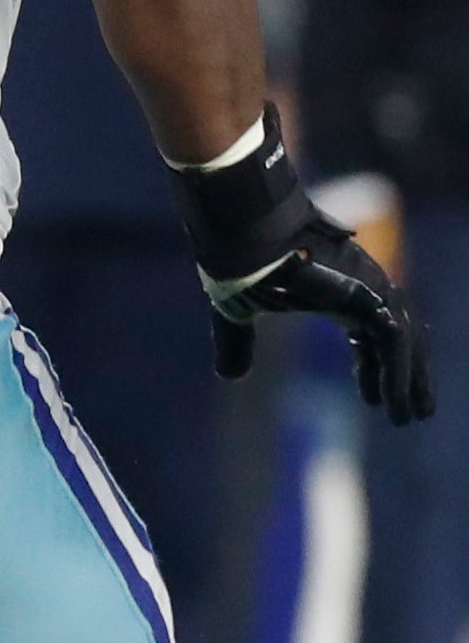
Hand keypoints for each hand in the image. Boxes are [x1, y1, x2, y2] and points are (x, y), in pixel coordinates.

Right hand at [174, 106, 432, 425]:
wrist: (241, 227)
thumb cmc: (237, 259)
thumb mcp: (237, 311)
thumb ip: (237, 342)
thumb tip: (230, 375)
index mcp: (334, 287)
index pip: (368, 330)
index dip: (371, 364)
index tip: (371, 397)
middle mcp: (361, 285)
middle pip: (396, 335)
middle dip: (405, 374)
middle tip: (412, 411)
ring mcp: (368, 286)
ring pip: (403, 340)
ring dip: (409, 380)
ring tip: (409, 415)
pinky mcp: (367, 293)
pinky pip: (393, 341)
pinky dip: (397, 373)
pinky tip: (393, 401)